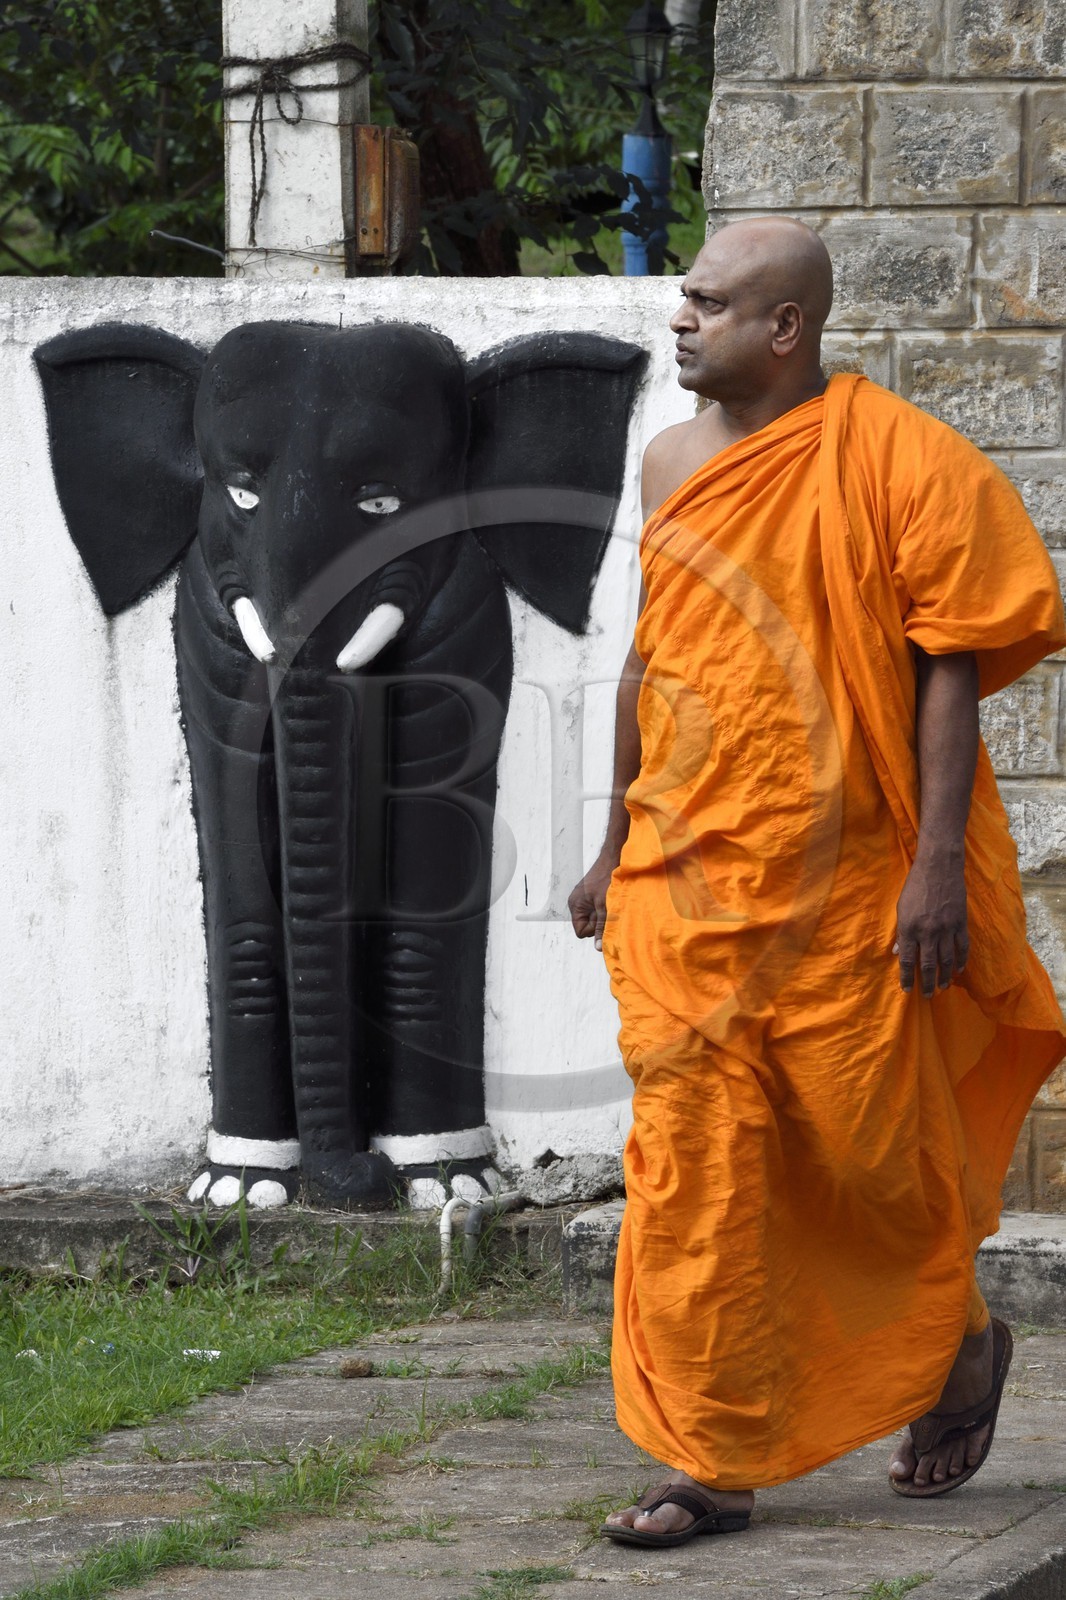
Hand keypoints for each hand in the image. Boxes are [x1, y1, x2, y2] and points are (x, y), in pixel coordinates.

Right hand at [568, 852, 618, 950]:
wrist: (614, 858)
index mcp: (575, 906)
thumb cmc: (607, 879)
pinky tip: (612, 899)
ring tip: (611, 903)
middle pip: (588, 926)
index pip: (581, 932)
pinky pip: (599, 910)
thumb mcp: (604, 906)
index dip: (593, 930)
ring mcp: (586, 899)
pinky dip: (607, 908)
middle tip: (608, 909)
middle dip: (600, 921)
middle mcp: (577, 903)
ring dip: (605, 915)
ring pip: (596, 918)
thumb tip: (598, 948)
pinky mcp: (594, 895)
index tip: (602, 918)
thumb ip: (601, 927)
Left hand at [894, 857, 968, 996]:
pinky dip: (961, 961)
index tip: (907, 990)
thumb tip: (899, 953)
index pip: (908, 960)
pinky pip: (963, 947)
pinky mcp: (960, 923)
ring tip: (943, 987)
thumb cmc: (915, 886)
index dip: (907, 977)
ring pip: (947, 960)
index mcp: (909, 928)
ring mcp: (946, 929)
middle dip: (927, 983)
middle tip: (927, 996)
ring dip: (945, 976)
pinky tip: (959, 970)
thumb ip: (902, 933)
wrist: (939, 868)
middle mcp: (928, 932)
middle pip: (928, 965)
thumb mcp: (901, 908)